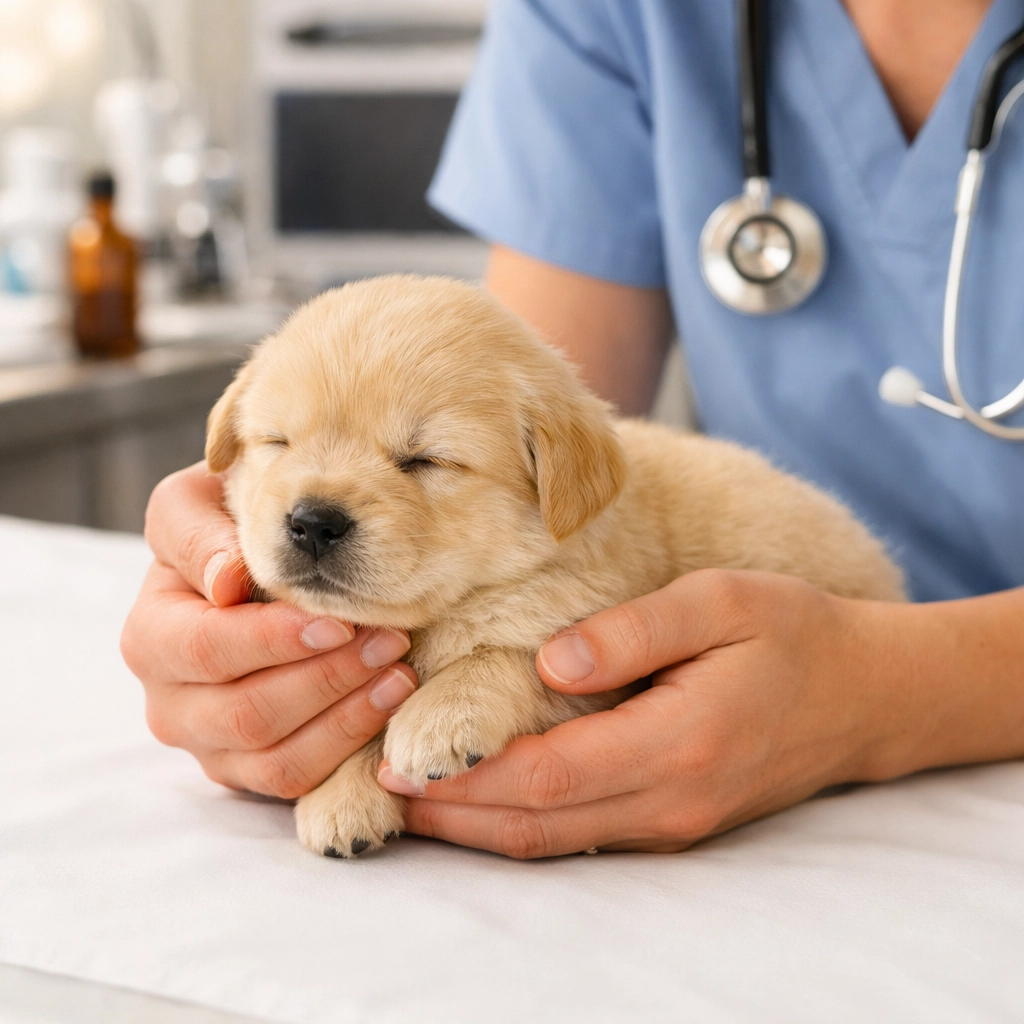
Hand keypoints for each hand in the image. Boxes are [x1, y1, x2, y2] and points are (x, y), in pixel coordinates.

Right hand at [121, 462, 417, 798]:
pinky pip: (295, 779)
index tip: (340, 620)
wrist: (246, 564)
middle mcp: (169, 703)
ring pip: (274, 756)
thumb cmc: (223, 529)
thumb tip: (227, 583)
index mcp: (150, 635)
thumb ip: (200, 535)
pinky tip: (391, 701)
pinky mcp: (247, 770)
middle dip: (327, 678)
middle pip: (245, 714)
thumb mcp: (195, 507)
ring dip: (347, 715)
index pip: (207, 651)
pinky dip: (349, 746)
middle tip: (390, 640)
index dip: (275, 640)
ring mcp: (208, 744)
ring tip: (400, 671)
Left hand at [382, 569, 903, 856]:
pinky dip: (523, 822)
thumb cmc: (791, 634)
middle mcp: (672, 798)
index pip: (550, 773)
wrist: (864, 695)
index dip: (467, 773)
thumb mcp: (720, 603)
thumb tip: (548, 660)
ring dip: (479, 826)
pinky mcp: (676, 820)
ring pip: (557, 839)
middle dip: (454, 811)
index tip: (397, 758)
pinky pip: (584, 834)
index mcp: (679, 741)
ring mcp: (675, 820)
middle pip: (539, 821)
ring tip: (412, 798)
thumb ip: (634, 631)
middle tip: (380, 786)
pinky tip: (484, 798)